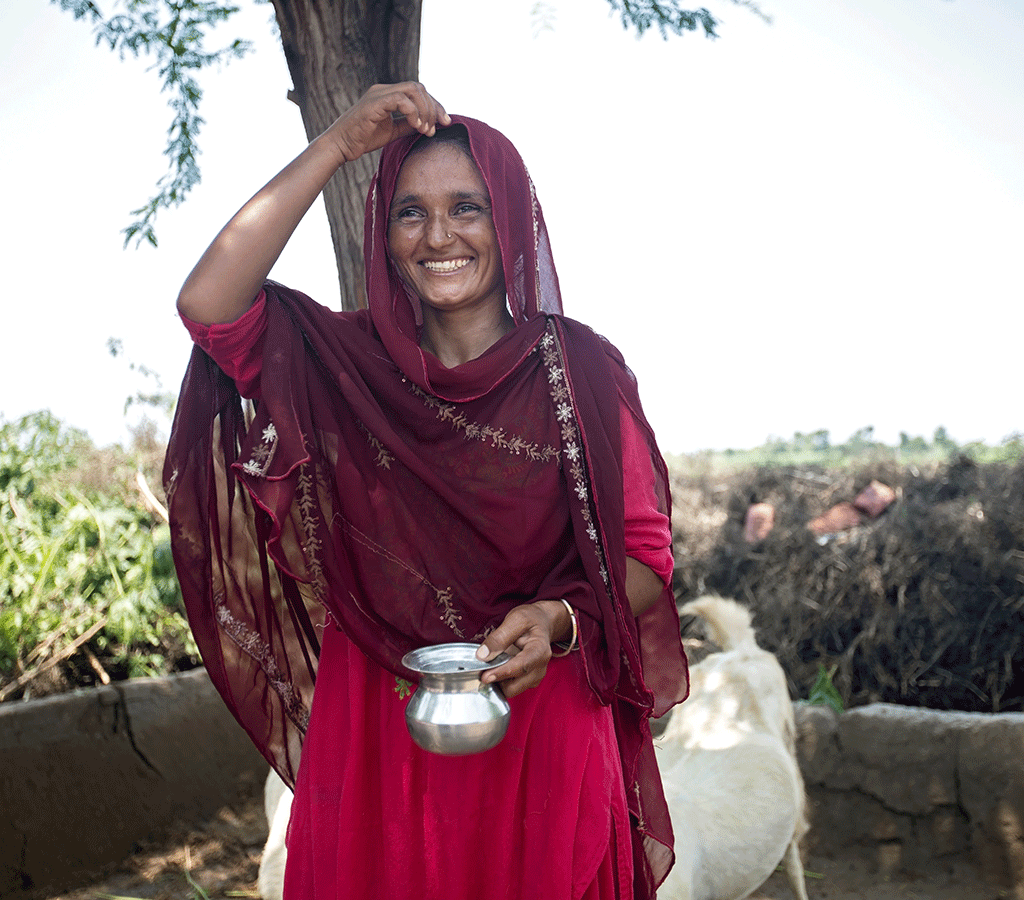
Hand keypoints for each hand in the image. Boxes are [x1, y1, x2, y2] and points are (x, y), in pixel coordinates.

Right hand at [324, 82, 450, 163]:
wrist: (341, 146)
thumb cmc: (362, 139)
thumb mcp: (392, 132)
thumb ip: (408, 125)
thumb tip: (428, 126)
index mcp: (388, 95)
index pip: (418, 92)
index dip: (435, 105)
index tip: (445, 122)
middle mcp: (383, 90)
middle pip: (419, 88)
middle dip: (434, 107)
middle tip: (436, 128)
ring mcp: (378, 94)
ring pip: (412, 90)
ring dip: (425, 110)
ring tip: (425, 129)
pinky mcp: (374, 103)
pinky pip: (400, 99)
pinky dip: (413, 112)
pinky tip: (416, 126)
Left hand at [475, 600, 571, 698]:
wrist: (542, 622)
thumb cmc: (531, 619)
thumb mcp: (515, 619)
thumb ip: (499, 637)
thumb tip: (482, 655)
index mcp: (540, 649)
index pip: (521, 666)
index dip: (502, 673)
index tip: (485, 676)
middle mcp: (540, 666)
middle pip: (517, 686)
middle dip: (497, 682)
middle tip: (481, 671)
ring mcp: (536, 675)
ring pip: (513, 690)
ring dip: (499, 683)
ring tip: (489, 669)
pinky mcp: (529, 680)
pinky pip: (513, 688)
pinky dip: (502, 683)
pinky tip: (496, 669)